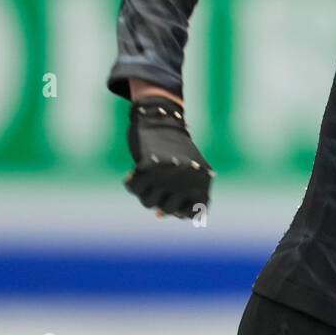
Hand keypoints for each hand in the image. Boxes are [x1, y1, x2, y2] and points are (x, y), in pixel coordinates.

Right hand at [123, 95, 215, 218]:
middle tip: (156, 185)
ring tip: (146, 178)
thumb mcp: (187, 173)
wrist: (162, 119)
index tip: (173, 198)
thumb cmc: (175, 150)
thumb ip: (178, 196)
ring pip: (149, 202)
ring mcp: (170, 172)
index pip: (195, 213)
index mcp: (204, 179)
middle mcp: (190, 177)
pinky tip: (132, 172)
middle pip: (168, 209)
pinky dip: (131, 181)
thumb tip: (159, 216)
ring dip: (144, 192)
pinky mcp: (150, 164)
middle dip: (159, 200)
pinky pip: (134, 187)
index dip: (181, 210)